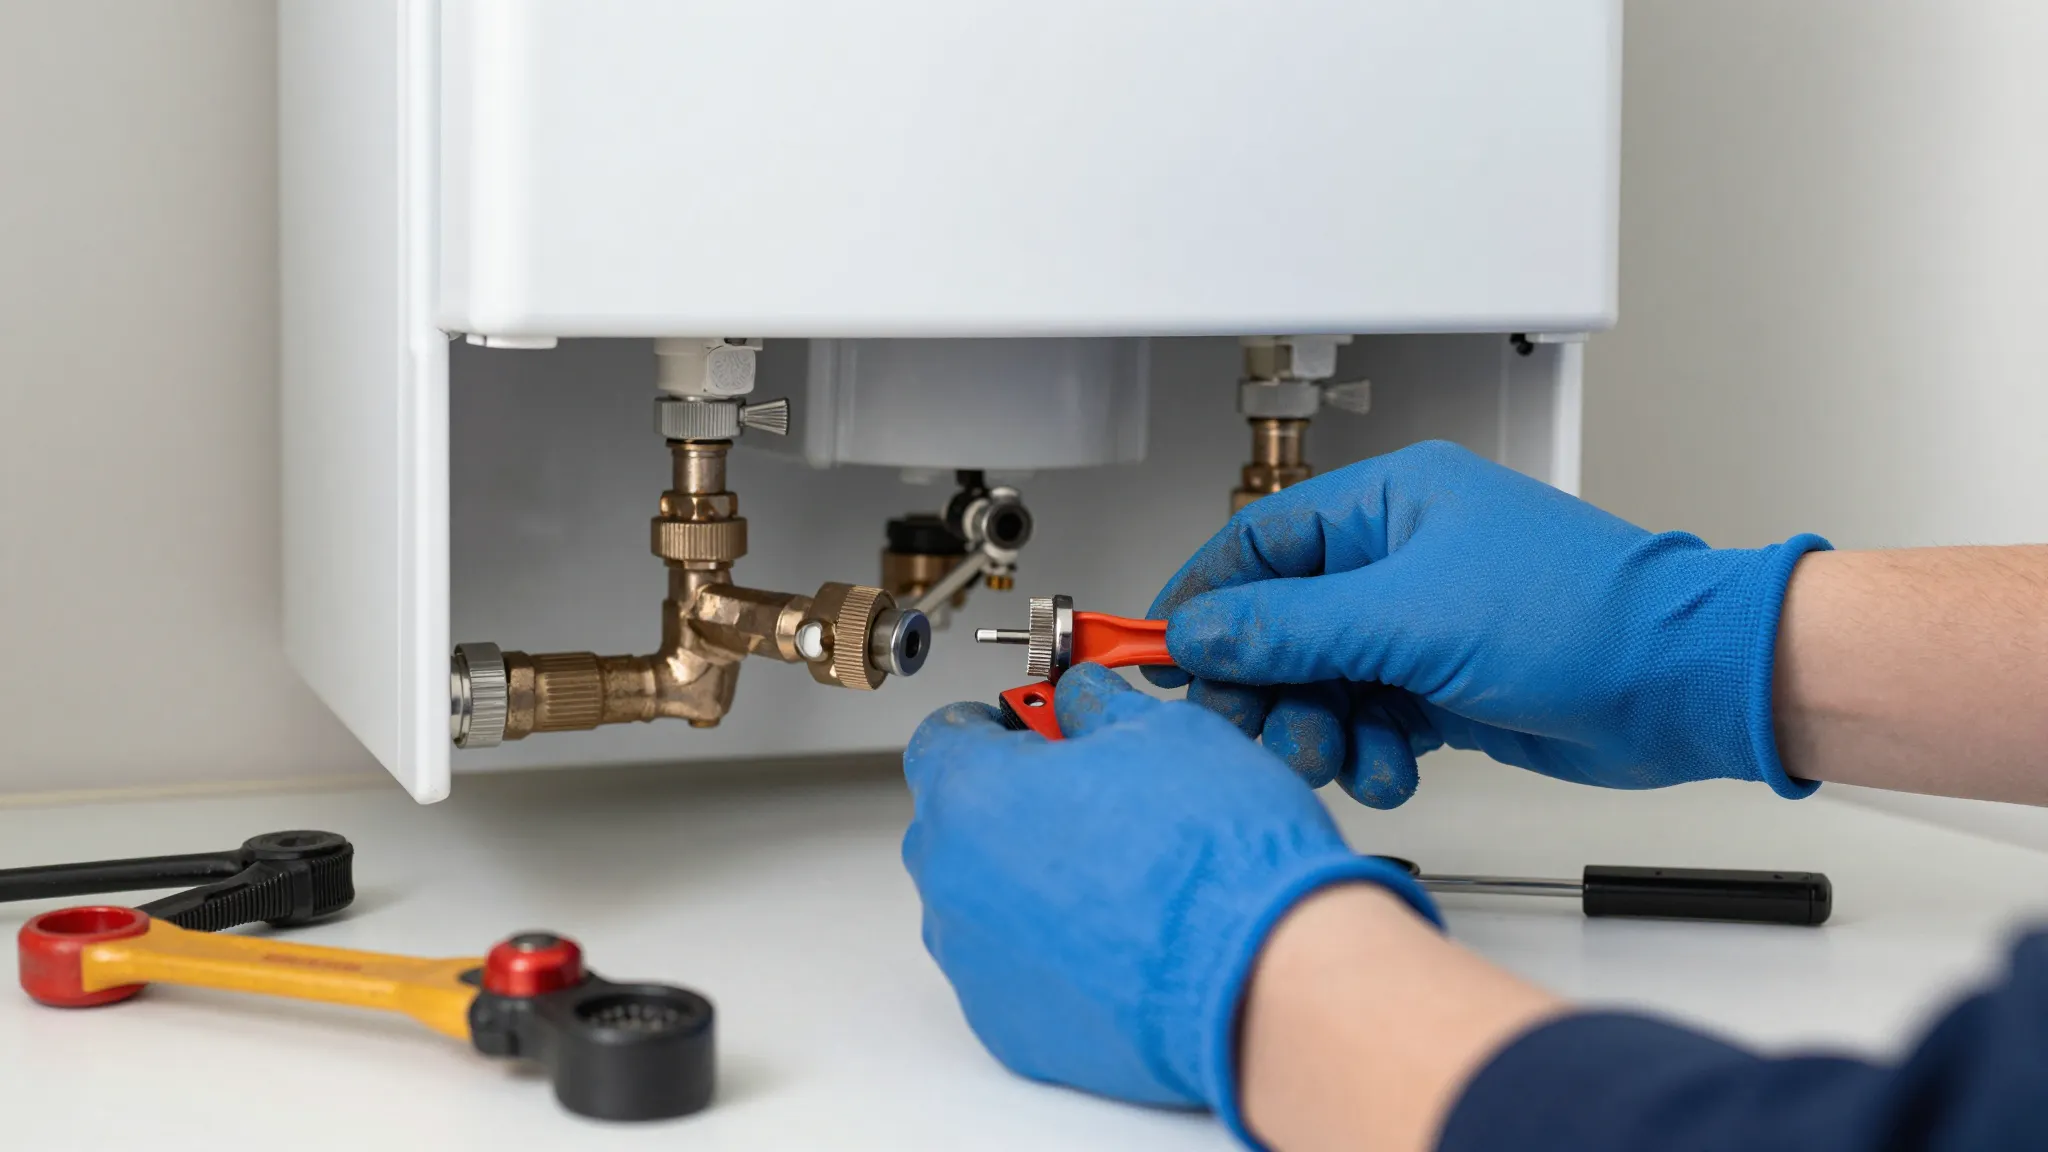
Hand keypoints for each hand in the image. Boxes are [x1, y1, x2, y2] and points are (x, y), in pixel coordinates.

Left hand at [901, 664, 1435, 1135]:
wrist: (1263, 976)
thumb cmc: (1216, 860)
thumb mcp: (1164, 731)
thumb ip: (1097, 706)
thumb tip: (1083, 702)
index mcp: (973, 795)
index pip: (943, 737)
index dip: (993, 725)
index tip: (1030, 727)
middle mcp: (954, 882)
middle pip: (957, 822)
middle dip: (1010, 801)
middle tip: (1087, 796)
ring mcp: (973, 961)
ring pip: (981, 898)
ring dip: (1027, 877)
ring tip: (1115, 874)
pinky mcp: (1005, 1024)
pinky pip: (1009, 966)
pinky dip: (1046, 947)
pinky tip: (1116, 936)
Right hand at [1147, 441, 1828, 807]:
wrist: (1681, 684)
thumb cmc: (1579, 616)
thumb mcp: (1404, 617)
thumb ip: (1287, 628)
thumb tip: (1199, 633)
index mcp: (1387, 505)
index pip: (1255, 545)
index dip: (1202, 603)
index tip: (1159, 656)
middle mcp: (1399, 559)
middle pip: (1280, 626)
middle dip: (1266, 686)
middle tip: (1259, 729)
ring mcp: (1423, 625)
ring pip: (1322, 682)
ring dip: (1320, 728)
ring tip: (1342, 755)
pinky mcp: (1446, 687)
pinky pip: (1370, 721)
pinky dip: (1370, 752)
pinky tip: (1393, 766)